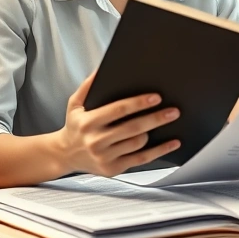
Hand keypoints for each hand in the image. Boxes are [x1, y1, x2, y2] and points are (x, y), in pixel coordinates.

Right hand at [55, 71, 180, 176]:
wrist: (65, 154)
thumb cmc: (74, 125)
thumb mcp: (74, 103)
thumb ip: (88, 85)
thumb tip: (102, 68)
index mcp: (88, 122)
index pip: (118, 110)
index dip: (138, 103)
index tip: (156, 97)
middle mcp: (96, 141)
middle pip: (132, 128)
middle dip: (155, 118)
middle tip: (173, 111)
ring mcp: (104, 157)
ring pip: (138, 144)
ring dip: (155, 133)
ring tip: (169, 121)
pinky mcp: (113, 169)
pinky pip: (141, 160)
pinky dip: (159, 151)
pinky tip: (172, 143)